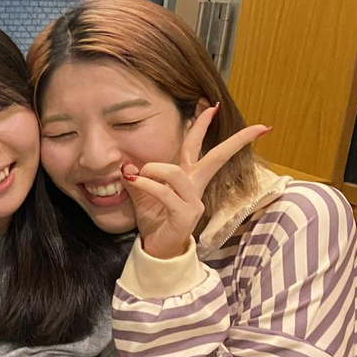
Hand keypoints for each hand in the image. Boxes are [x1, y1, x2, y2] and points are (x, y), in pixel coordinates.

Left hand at [121, 105, 269, 258]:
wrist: (158, 250)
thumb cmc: (154, 222)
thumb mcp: (141, 196)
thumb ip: (136, 178)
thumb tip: (125, 164)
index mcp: (187, 179)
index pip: (198, 147)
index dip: (202, 126)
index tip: (211, 106)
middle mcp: (195, 187)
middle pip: (215, 156)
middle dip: (231, 138)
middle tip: (227, 112)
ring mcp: (193, 201)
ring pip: (177, 173)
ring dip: (154, 169)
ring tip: (138, 173)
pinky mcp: (185, 214)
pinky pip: (164, 193)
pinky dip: (147, 185)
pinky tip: (134, 181)